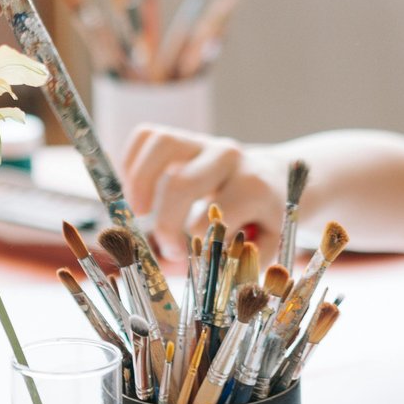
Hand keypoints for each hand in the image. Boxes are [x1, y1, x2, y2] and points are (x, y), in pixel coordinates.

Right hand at [123, 125, 287, 259]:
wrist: (272, 180)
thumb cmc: (261, 219)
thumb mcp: (257, 248)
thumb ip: (216, 264)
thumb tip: (167, 268)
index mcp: (253, 187)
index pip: (211, 220)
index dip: (191, 247)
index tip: (185, 259)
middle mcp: (228, 157)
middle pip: (181, 184)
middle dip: (164, 222)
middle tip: (163, 246)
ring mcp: (204, 142)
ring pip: (161, 145)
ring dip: (138, 182)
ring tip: (137, 213)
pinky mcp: (183, 136)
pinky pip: (147, 136)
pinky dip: (131, 162)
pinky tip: (135, 190)